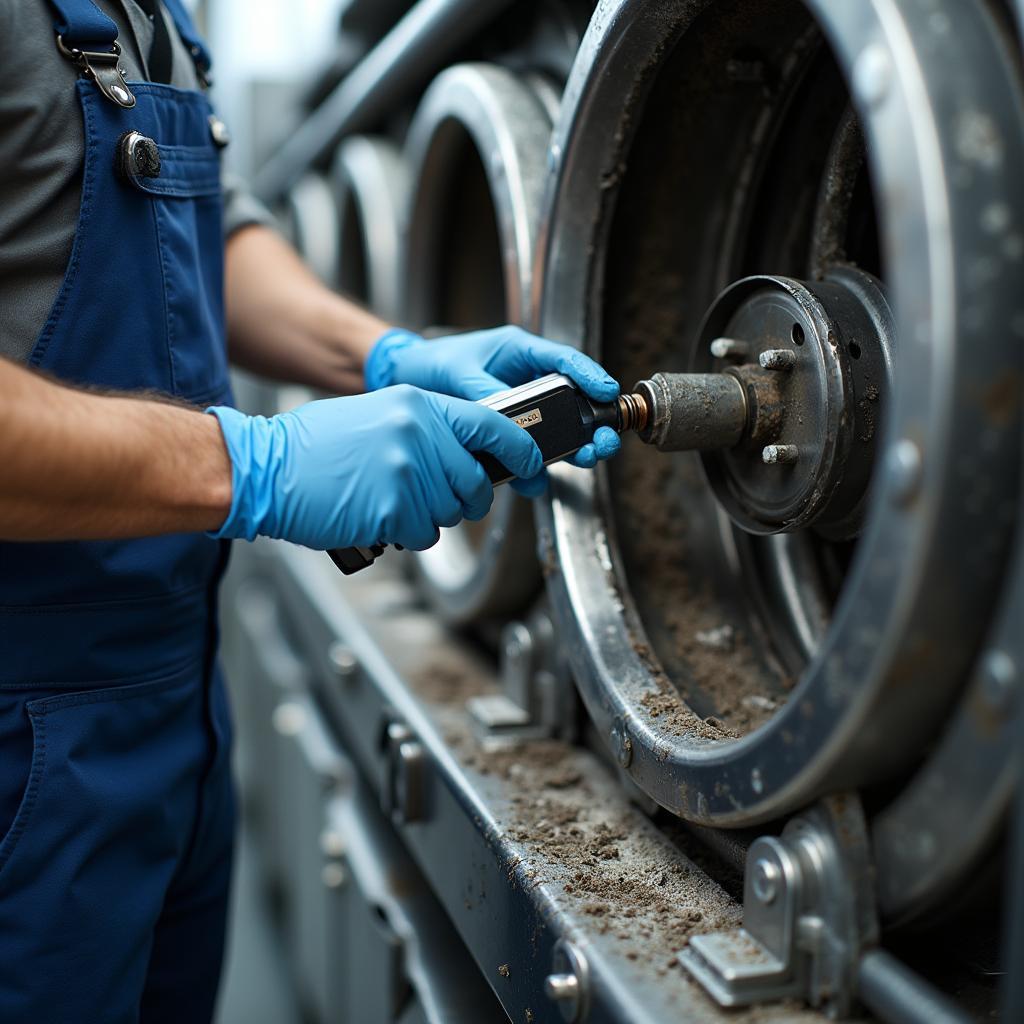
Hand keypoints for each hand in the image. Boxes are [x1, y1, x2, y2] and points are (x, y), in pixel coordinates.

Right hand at [208, 385, 542, 550]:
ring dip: (430, 516)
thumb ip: (428, 429)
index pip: (493, 425)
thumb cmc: (315, 446)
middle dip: (467, 499)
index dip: (521, 450)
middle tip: (438, 497)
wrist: (265, 467)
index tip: (531, 465)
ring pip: (452, 512)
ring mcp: (408, 472)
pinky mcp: (394, 509)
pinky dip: (408, 533)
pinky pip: (426, 534)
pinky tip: (379, 515)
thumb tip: (471, 456)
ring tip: (390, 500)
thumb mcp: (379, 414)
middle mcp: (420, 434)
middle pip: (475, 482)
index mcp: (419, 404)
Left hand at [364, 325, 621, 494]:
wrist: (407, 380)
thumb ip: (485, 391)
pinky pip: (528, 452)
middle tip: (603, 440)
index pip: (564, 360)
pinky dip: (533, 468)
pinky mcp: (509, 434)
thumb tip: (506, 415)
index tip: (607, 391)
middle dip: (592, 423)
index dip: (589, 376)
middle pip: (572, 403)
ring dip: (573, 448)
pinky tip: (536, 479)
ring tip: (585, 459)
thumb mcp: (459, 370)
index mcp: (521, 353)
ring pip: (557, 431)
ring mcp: (522, 410)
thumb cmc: (434, 362)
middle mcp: (528, 381)